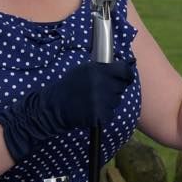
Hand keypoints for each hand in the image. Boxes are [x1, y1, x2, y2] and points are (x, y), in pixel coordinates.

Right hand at [0, 59, 134, 162]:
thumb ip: (102, 68)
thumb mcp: (83, 70)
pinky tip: (91, 110)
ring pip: (116, 100)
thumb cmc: (69, 87)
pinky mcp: (101, 115)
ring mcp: (102, 101)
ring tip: (92, 100)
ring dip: (109, 100)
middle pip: (121, 86)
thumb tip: (124, 66)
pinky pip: (110, 113)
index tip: (125, 75)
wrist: (54, 107)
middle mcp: (102, 84)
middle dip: (114, 87)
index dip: (126, 73)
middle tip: (101, 89)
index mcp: (97, 70)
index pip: (124, 71)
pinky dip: (104, 113)